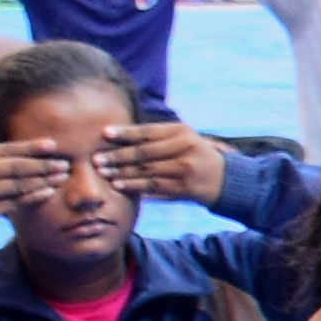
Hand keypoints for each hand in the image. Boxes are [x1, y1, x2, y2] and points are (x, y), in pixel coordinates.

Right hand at [0, 134, 82, 233]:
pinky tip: (47, 193)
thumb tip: (23, 152)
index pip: (7, 149)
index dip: (32, 147)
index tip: (54, 146)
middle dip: (44, 165)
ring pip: (18, 185)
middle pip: (16, 166)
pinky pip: (14, 203)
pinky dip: (32, 197)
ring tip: (61, 178)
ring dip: (43, 181)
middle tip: (64, 164)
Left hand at [94, 119, 228, 204]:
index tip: (104, 134)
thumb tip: (118, 136)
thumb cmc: (193, 154)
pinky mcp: (184, 188)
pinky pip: (154, 187)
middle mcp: (185, 149)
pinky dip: (134, 186)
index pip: (148, 132)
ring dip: (122, 173)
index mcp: (182, 132)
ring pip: (146, 171)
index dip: (125, 133)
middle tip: (96, 159)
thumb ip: (156, 137)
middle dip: (117, 156)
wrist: (224, 178)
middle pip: (144, 153)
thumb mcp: (182, 139)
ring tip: (103, 174)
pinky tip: (119, 186)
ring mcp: (185, 169)